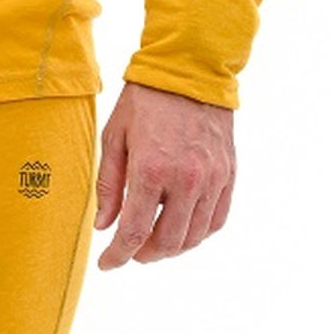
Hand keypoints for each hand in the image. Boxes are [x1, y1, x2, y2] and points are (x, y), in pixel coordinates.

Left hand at [92, 80, 234, 268]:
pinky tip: (182, 228)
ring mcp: (211, 178)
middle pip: (167, 241)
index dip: (118, 256)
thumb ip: (109, 185)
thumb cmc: (146, 100)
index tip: (107, 264)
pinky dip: (198, 233)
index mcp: (151, 168)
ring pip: (194, 236)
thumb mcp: (115, 136)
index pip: (134, 231)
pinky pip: (217, 220)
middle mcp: (185, 179)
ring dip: (172, 247)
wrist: (190, 69)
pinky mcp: (228, 174)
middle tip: (131, 251)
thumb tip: (105, 227)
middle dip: (145, 254)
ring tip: (154, 241)